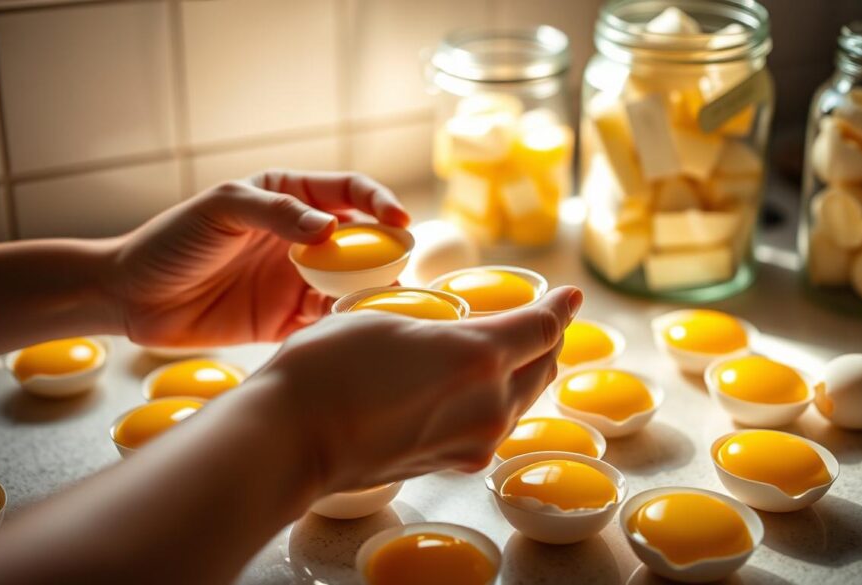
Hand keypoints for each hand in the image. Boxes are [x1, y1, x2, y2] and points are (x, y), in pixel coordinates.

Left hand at [109, 170, 408, 347]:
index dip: (379, 202)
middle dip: (383, 255)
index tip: (399, 220)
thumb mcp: (222, 209)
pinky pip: (325, 320)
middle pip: (360, 242)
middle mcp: (301, 238)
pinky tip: (345, 328)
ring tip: (374, 304)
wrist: (131, 297)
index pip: (348, 193)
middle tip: (393, 271)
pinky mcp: (286, 320)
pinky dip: (340, 323)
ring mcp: (295, 280)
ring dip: (365, 292)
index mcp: (289, 198)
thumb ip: (277, 214)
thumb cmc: (171, 240)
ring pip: (349, 284)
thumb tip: (330, 228)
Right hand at [251, 286, 582, 496]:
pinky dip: (500, 399)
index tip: (569, 295)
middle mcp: (490, 403)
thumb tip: (468, 331)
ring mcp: (475, 440)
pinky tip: (478, 386)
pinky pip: (495, 425)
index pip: (543, 329)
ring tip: (510, 349)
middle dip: (547, 339)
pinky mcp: (454, 462)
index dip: (560, 308)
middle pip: (543, 366)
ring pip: (522, 399)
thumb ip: (448, 325)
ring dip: (525, 371)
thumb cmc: (328, 368)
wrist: (292, 439)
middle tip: (540, 319)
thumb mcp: (393, 320)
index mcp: (479, 356)